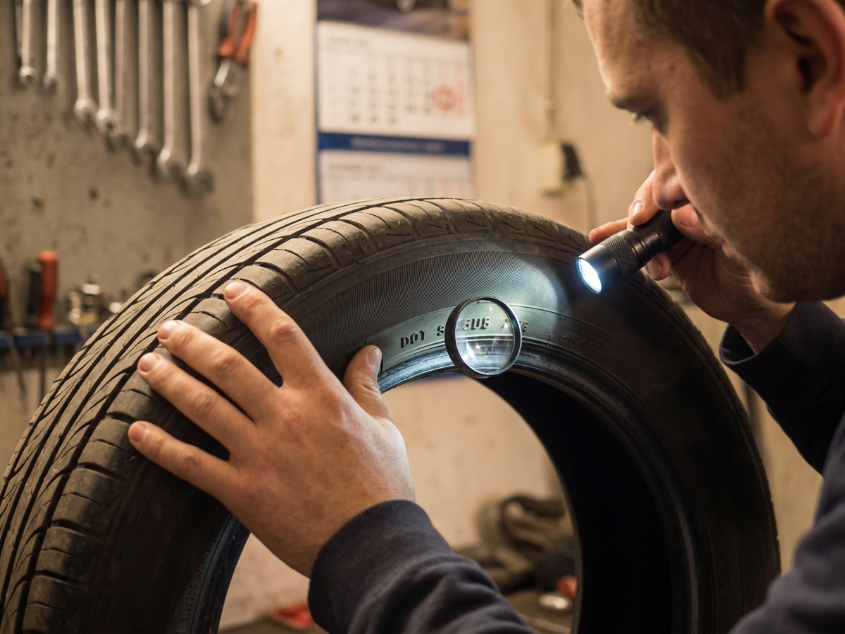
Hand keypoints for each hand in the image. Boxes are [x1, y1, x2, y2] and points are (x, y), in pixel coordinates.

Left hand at [127, 282, 414, 575]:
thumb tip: (368, 352)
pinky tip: (137, 431)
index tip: (233, 290)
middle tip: (169, 328)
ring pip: (203, 406)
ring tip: (147, 364)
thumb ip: (366, 386)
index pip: (282, 336)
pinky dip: (160, 447)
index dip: (255, 307)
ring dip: (170, 381)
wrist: (370, 544)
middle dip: (192, 342)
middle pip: (228, 366)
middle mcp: (286, 417)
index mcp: (322, 397)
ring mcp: (260, 454)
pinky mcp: (242, 491)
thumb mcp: (382, 428)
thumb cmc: (381, 486)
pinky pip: (192, 464)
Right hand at [589, 172, 794, 352]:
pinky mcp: (664, 245)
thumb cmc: (755, 275)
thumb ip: (712, 231)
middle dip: (646, 206)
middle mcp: (695, 205)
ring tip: (642, 252)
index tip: (661, 202)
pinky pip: (637, 238)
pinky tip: (599, 235)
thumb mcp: (740, 253)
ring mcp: (677, 225)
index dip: (670, 183)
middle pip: (660, 191)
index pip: (688, 177)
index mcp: (719, 197)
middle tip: (641, 221)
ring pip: (645, 215)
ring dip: (634, 232)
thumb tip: (681, 215)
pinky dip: (616, 235)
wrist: (747, 306)